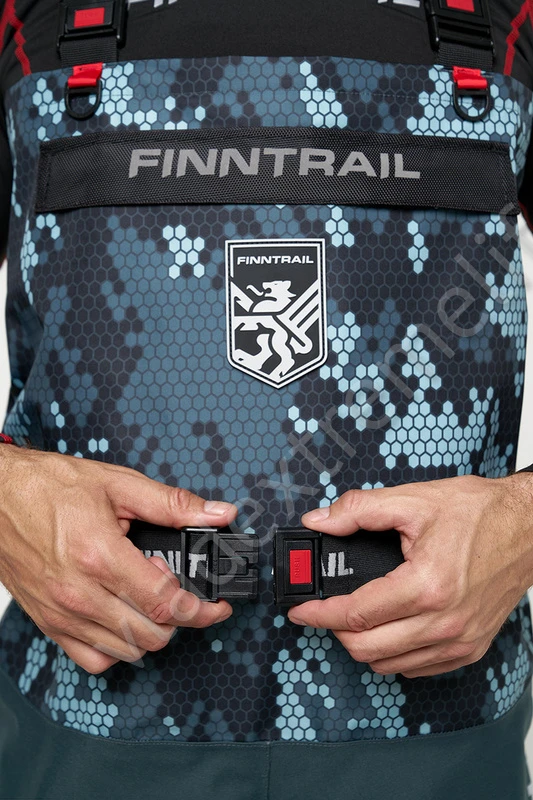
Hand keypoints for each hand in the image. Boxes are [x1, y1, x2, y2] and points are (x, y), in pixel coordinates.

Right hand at [0, 447, 236, 673]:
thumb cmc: (49, 486)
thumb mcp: (118, 484)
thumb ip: (172, 503)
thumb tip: (217, 513)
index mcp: (99, 555)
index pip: (163, 603)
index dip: (200, 609)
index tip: (216, 605)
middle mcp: (79, 592)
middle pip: (151, 634)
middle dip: (180, 618)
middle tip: (182, 592)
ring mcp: (62, 613)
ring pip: (127, 651)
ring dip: (151, 632)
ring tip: (151, 599)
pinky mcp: (49, 624)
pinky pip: (93, 659)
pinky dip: (118, 648)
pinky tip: (124, 618)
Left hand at [288, 473, 532, 677]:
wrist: (528, 527)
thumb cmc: (479, 513)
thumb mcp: (414, 500)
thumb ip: (360, 509)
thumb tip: (320, 520)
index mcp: (427, 585)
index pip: (356, 614)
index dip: (319, 613)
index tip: (300, 610)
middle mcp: (445, 622)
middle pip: (367, 648)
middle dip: (336, 630)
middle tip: (325, 608)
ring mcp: (460, 640)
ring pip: (390, 664)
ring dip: (363, 644)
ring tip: (354, 616)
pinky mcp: (470, 648)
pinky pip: (418, 668)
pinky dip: (394, 654)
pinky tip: (388, 628)